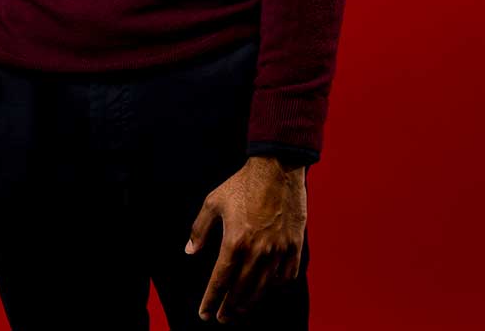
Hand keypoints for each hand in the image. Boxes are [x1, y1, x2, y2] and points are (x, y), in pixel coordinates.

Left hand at [186, 156, 306, 322]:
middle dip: (230, 308)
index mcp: (234, 242)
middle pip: (241, 291)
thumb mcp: (213, 202)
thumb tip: (190, 251)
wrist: (277, 167)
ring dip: (251, 303)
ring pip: (264, 288)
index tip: (205, 314)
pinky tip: (269, 289)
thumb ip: (199, 229)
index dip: (211, 301)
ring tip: (241, 310)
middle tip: (223, 318)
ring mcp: (278, 250)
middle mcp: (257, 251)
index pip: (220, 281)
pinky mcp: (294, 245)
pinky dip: (277, 286)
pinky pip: (287, 275)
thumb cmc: (243, 183)